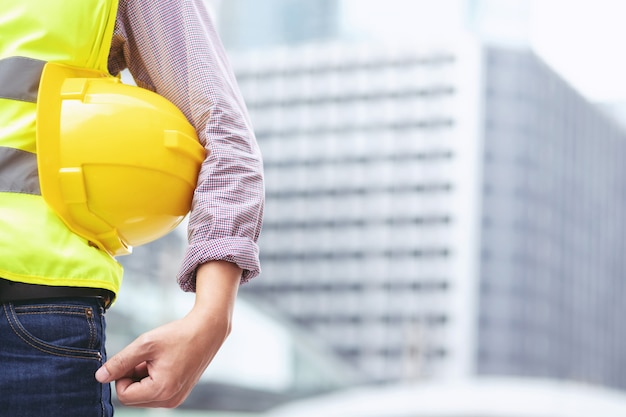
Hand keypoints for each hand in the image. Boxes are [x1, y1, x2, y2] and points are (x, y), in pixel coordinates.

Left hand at [95, 261, 240, 407]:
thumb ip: (120, 362)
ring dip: (143, 378)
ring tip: (158, 359)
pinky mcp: (180, 394)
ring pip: (143, 396)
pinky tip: (165, 363)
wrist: (208, 331)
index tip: (135, 358)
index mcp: (160, 390)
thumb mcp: (145, 344)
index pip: (124, 394)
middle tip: (147, 357)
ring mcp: (176, 399)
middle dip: (133, 377)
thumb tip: (100, 377)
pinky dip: (153, 379)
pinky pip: (155, 393)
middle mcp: (170, 400)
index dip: (122, 374)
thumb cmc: (178, 335)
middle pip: (133, 397)